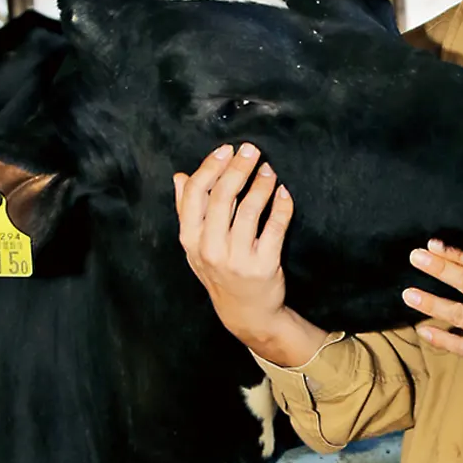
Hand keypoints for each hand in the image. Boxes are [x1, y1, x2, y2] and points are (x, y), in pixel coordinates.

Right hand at [174, 143, 323, 365]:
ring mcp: (238, 258)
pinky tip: (283, 192)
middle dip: (238, 167)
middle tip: (252, 150)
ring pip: (250, 209)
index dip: (210, 167)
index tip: (226, 150)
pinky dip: (282, 205)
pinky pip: (275, 226)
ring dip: (261, 183)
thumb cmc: (219, 272)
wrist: (245, 312)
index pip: (195, 194)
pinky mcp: (264, 265)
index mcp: (191, 240)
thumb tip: (179, 176)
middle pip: (223, 197)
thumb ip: (186, 211)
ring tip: (268, 169)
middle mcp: (211, 249)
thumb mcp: (195, 246)